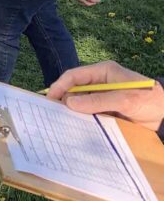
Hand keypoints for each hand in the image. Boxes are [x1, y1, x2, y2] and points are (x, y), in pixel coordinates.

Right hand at [46, 61, 163, 132]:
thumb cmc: (150, 100)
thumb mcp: (125, 99)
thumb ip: (98, 101)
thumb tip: (69, 103)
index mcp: (102, 72)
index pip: (74, 76)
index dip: (60, 86)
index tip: (50, 99)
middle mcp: (99, 83)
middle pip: (74, 90)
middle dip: (64, 101)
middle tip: (53, 114)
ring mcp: (102, 98)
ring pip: (80, 104)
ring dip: (73, 112)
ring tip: (62, 123)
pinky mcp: (106, 111)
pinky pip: (89, 114)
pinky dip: (82, 120)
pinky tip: (77, 128)